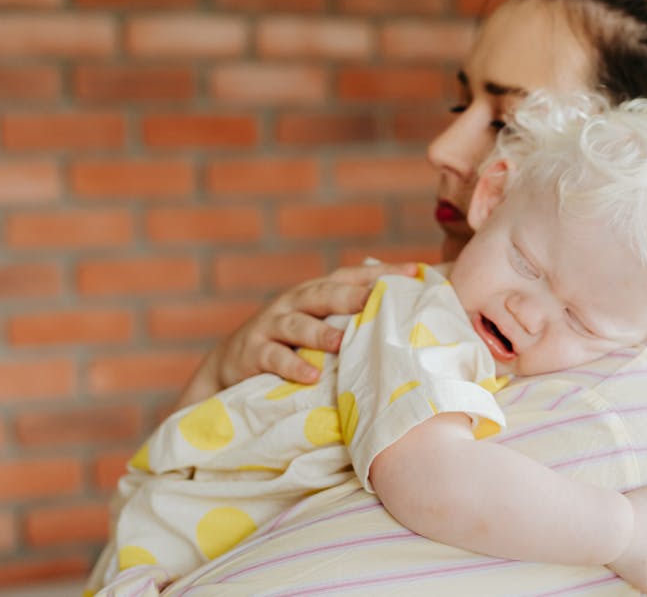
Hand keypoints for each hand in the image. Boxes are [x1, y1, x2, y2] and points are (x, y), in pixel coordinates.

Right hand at [206, 262, 417, 388]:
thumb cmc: (293, 345)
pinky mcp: (252, 352)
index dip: (382, 271)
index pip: (352, 276)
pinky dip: (292, 366)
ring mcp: (271, 325)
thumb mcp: (321, 326)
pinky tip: (311, 376)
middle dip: (350, 295)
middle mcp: (294, 302)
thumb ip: (354, 320)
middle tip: (374, 300)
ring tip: (341, 343)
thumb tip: (410, 321)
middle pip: (323, 294)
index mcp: (317, 292)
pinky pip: (274, 357)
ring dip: (320, 333)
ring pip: (297, 324)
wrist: (231, 364)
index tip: (416, 271)